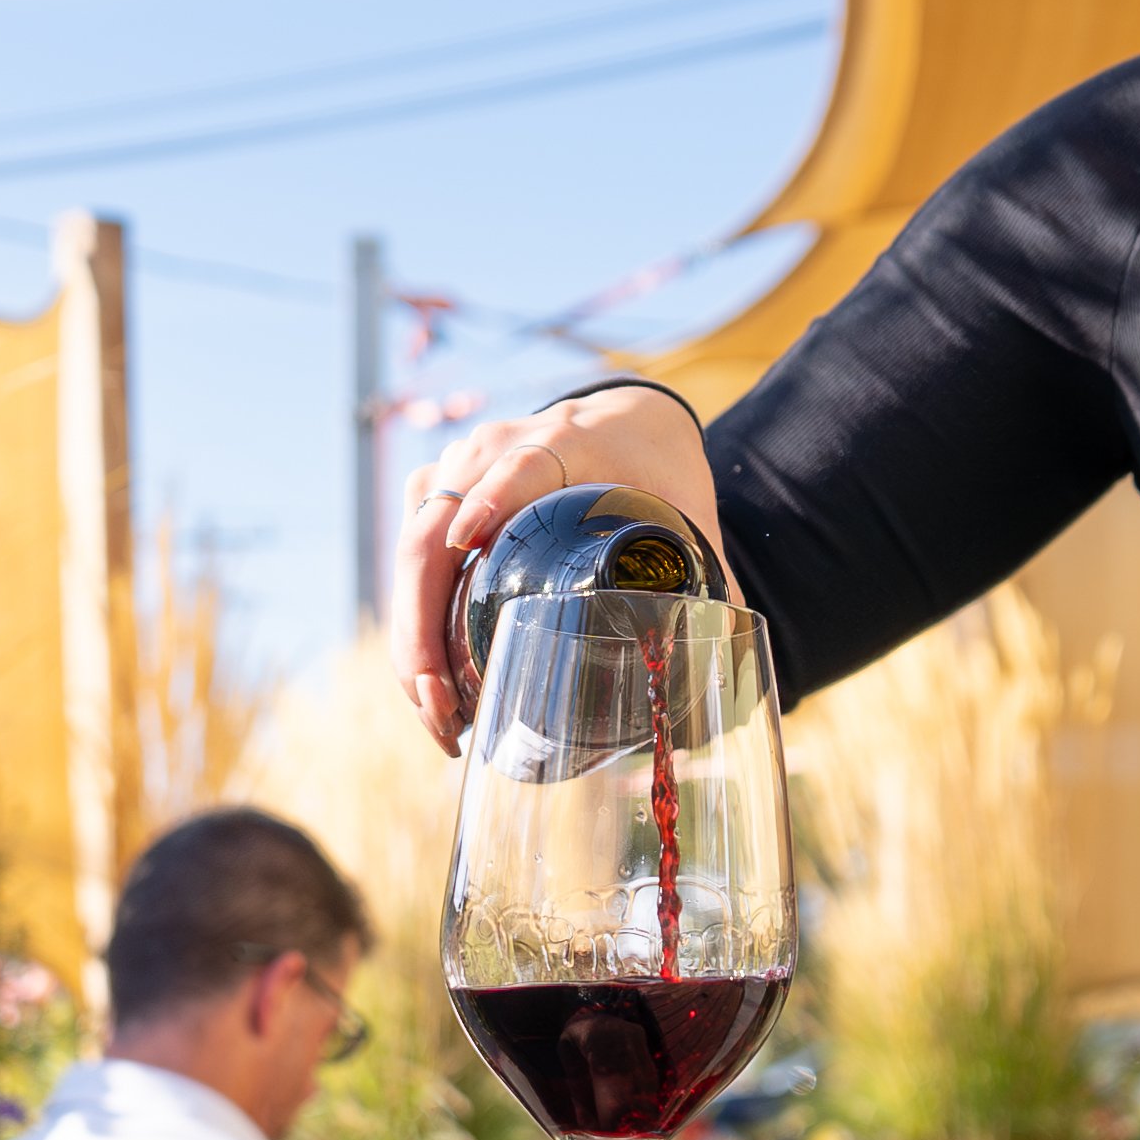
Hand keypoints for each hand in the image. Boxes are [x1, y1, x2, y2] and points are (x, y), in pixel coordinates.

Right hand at [393, 382, 720, 748]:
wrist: (624, 420)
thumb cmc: (657, 468)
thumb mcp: (690, 509)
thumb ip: (711, 574)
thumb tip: (733, 651)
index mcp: (564, 441)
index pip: (516, 464)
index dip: (489, 498)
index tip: (465, 542)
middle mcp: (493, 447)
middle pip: (432, 528)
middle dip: (423, 626)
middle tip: (444, 710)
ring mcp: (455, 467)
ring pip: (408, 552)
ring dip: (410, 640)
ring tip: (439, 719)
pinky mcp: (434, 491)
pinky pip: (407, 561)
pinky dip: (413, 628)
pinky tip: (431, 691)